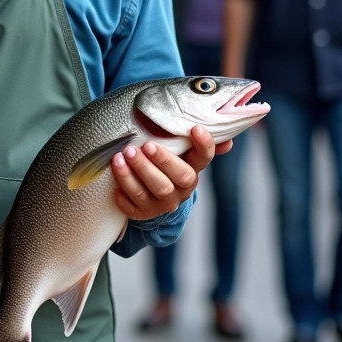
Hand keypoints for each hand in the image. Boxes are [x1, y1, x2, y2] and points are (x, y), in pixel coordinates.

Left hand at [111, 127, 227, 220]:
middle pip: (178, 177)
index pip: (204, 157)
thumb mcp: (177, 152)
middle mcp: (181, 189)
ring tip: (120, 157)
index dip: (203, 144)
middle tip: (145, 146)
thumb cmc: (164, 166)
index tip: (195, 128)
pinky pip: (135, 209)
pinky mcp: (145, 214)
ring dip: (136, 174)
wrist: (153, 197)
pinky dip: (124, 197)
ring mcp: (163, 204)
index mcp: (192, 170)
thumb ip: (194, 143)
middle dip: (162, 161)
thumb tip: (227, 140)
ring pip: (154, 192)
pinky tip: (115, 186)